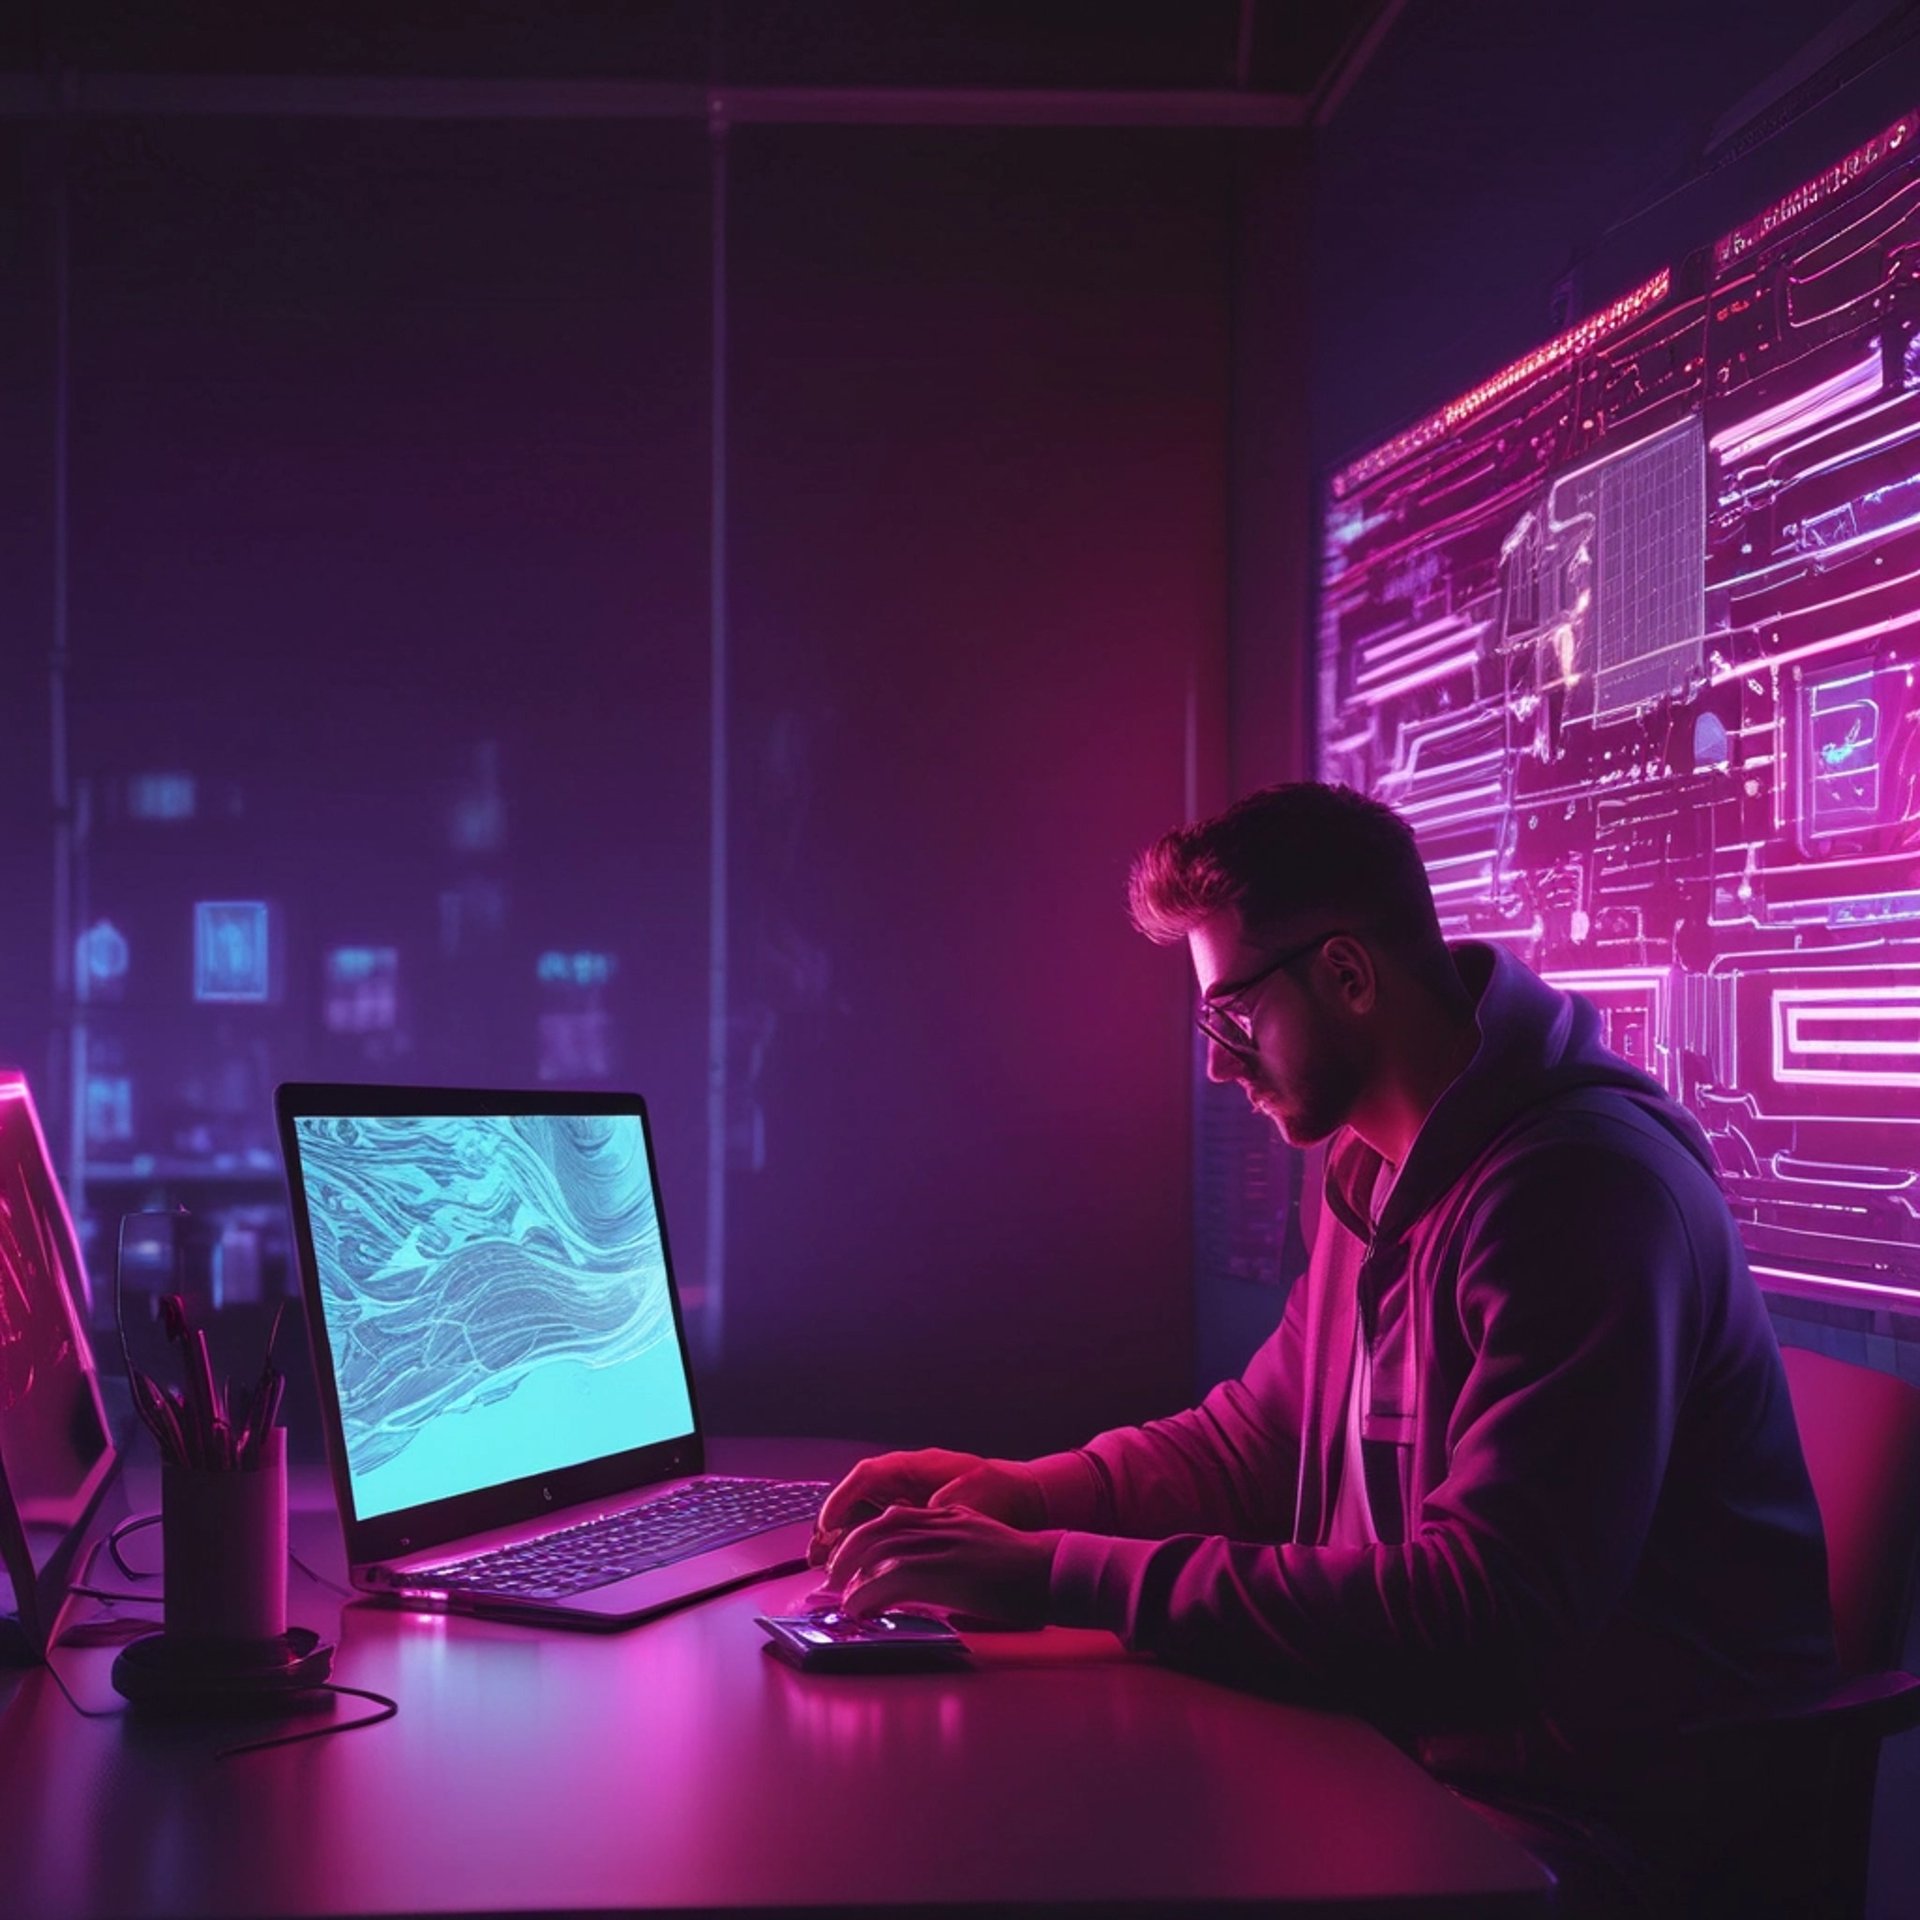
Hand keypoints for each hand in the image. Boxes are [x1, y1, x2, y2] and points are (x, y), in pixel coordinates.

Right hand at [808, 1450, 1046, 1566]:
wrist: (1023, 1498)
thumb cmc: (997, 1489)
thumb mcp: (969, 1495)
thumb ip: (939, 1507)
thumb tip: (916, 1522)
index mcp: (914, 1467)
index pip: (868, 1475)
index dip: (843, 1497)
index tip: (829, 1522)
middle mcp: (903, 1482)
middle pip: (856, 1499)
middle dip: (833, 1525)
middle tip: (817, 1553)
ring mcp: (906, 1502)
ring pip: (863, 1518)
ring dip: (843, 1540)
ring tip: (825, 1566)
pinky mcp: (913, 1524)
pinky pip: (880, 1534)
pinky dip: (865, 1551)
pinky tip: (857, 1573)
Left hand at [825, 1503, 1060, 1626]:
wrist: (1055, 1571)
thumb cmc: (1026, 1574)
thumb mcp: (982, 1552)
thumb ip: (951, 1558)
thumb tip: (920, 1586)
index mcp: (950, 1516)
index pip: (894, 1517)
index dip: (865, 1537)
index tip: (850, 1560)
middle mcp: (942, 1523)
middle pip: (878, 1526)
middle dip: (849, 1551)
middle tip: (835, 1577)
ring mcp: (943, 1543)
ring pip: (879, 1547)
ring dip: (851, 1573)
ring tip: (842, 1598)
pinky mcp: (945, 1569)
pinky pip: (892, 1576)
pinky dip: (867, 1593)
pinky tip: (858, 1609)